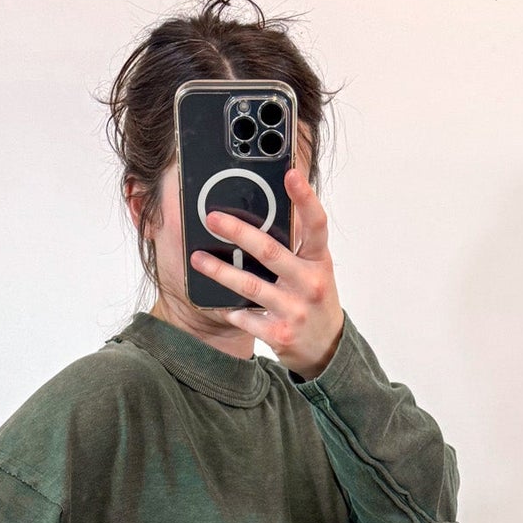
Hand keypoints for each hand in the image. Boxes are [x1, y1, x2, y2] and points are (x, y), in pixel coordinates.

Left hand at [190, 165, 344, 379]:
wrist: (325, 348)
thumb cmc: (313, 299)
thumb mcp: (314, 268)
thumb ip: (296, 244)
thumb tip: (265, 209)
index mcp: (319, 260)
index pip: (316, 224)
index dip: (305, 197)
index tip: (290, 173)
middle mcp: (310, 283)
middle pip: (270, 251)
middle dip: (238, 232)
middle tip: (213, 218)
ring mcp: (295, 310)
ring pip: (250, 286)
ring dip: (220, 271)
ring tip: (197, 259)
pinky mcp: (280, 334)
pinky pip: (246, 317)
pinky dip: (229, 309)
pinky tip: (216, 300)